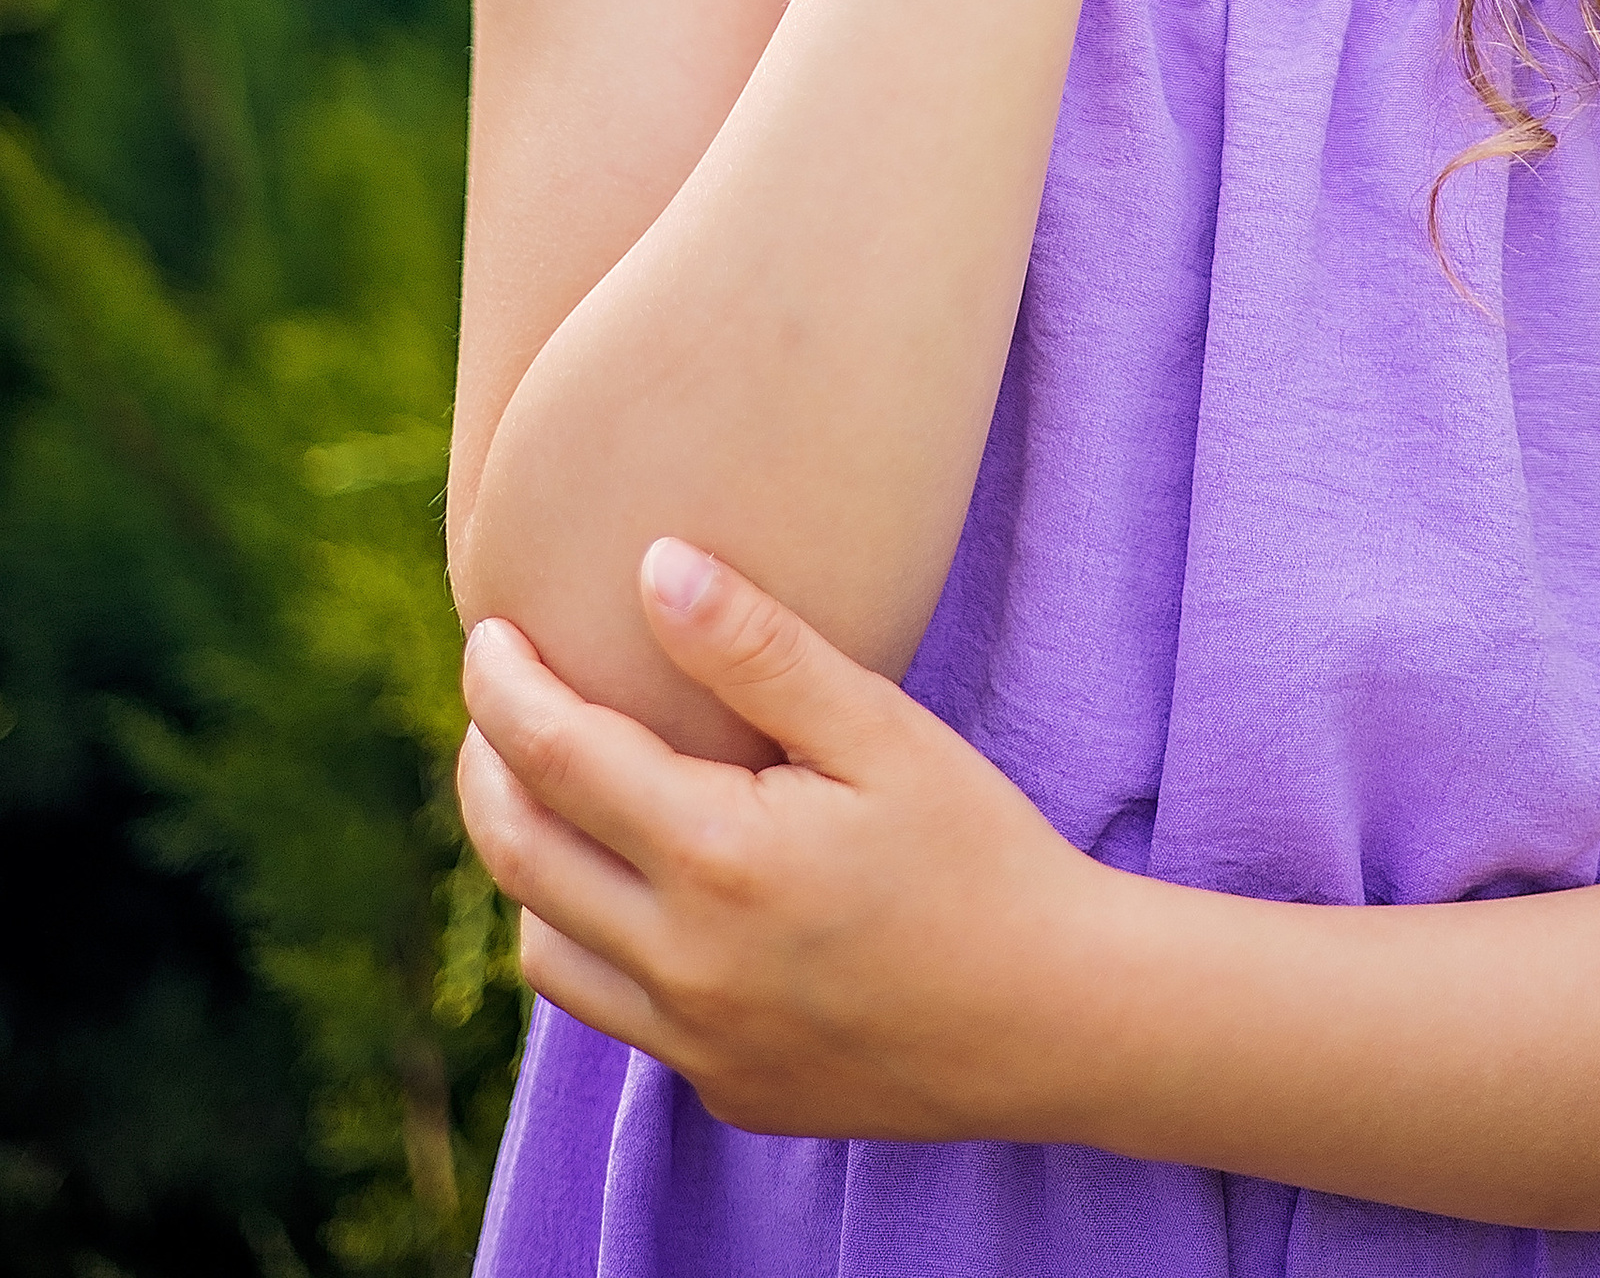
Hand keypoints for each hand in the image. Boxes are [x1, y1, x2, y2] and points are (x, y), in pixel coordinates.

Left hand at [457, 541, 1108, 1141]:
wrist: (1056, 1017)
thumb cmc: (979, 852)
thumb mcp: (882, 731)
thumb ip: (759, 650)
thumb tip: (654, 566)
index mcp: (718, 858)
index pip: (555, 758)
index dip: (504, 688)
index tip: (488, 635)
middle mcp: (683, 964)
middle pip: (520, 856)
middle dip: (485, 769)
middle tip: (497, 704)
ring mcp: (697, 1042)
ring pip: (546, 953)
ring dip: (529, 865)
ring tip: (561, 795)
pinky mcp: (725, 1090)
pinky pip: (618, 1016)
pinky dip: (599, 943)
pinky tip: (649, 890)